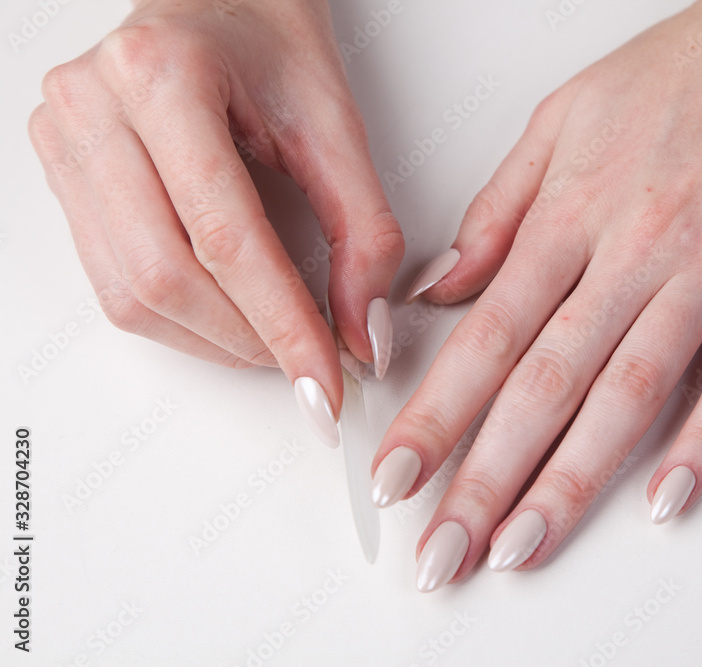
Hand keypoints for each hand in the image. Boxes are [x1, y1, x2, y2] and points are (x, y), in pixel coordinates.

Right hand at [28, 0, 403, 437]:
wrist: (219, 3)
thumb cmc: (272, 46)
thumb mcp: (336, 127)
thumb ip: (362, 234)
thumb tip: (361, 335)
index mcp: (163, 77)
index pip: (225, 237)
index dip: (282, 324)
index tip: (326, 379)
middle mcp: (94, 106)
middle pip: (166, 276)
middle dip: (249, 340)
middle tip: (310, 366)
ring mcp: (64, 141)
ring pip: (131, 293)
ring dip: (214, 340)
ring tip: (275, 342)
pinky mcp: (62, 174)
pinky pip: (113, 282)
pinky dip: (180, 320)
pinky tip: (229, 317)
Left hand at [371, 0, 701, 589]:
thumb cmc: (684, 70)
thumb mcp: (562, 116)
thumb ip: (498, 209)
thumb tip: (440, 287)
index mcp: (573, 209)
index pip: (486, 334)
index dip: (436, 415)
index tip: (396, 477)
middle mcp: (635, 244)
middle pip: (547, 380)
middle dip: (485, 475)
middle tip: (443, 550)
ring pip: (632, 389)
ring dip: (574, 478)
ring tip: (524, 545)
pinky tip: (667, 497)